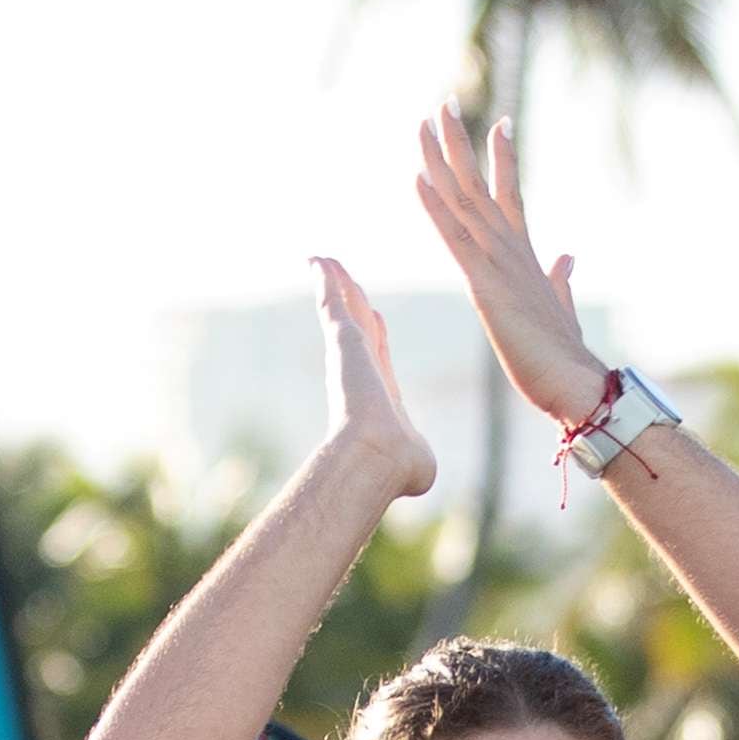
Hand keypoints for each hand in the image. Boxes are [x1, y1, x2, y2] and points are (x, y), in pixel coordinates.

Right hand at [311, 258, 434, 501]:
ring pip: (343, 308)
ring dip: (334, 284)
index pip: (377, 355)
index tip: (373, 319)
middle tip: (342, 281)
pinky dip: (325, 281)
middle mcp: (361, 371)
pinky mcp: (343, 339)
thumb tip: (420, 478)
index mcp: (380, 394)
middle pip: (356, 326)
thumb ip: (416, 463)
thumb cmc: (398, 468)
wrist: (377, 456)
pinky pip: (331, 300)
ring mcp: (349, 355)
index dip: (375, 336)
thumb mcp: (415, 465)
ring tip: (325, 262)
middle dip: (351, 303)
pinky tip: (318, 260)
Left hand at [413, 106, 607, 429]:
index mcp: (524, 253)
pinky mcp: (483, 284)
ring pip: (463, 199)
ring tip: (429, 121)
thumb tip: (567, 256)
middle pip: (479, 183)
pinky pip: (453, 237)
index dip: (503, 157)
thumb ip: (560, 278)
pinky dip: (434, 207)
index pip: (510, 193)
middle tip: (445, 103)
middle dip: (461, 142)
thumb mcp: (560, 306)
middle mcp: (510, 247)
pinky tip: (417, 178)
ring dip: (442, 159)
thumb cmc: (564, 353)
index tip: (498, 122)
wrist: (575, 381)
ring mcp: (497, 262)